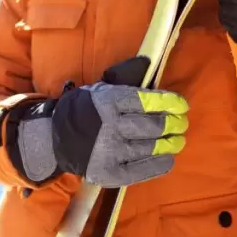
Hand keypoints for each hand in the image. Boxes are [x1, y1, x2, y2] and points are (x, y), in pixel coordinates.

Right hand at [5, 57, 188, 187]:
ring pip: (150, 147)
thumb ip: (124, 77)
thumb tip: (148, 63)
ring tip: (178, 141)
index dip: (169, 103)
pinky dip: (158, 164)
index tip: (183, 106)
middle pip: (152, 126)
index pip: (146, 100)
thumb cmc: (84, 110)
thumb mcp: (100, 87)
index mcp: (108, 101)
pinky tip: (168, 159)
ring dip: (170, 144)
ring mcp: (109, 151)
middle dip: (173, 125)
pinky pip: (141, 170)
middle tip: (182, 124)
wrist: (54, 139)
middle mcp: (109, 126)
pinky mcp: (109, 173)